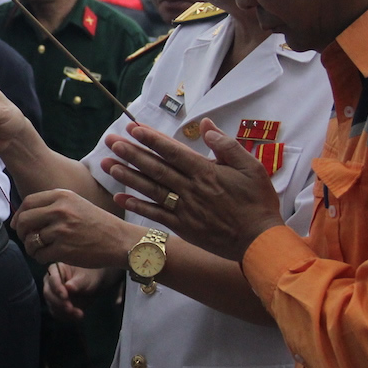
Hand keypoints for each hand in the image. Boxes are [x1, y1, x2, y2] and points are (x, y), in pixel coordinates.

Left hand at [12, 188, 142, 268]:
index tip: (19, 225)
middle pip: (24, 221)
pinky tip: (50, 256)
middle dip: (21, 232)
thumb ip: (51, 206)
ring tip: (41, 249)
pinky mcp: (63, 249)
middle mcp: (60, 211)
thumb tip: (22, 218)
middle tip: (27, 239)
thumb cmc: (96, 223)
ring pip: (30, 240)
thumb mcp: (75, 204)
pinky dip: (41, 258)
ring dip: (32, 248)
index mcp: (62, 196)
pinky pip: (39, 255)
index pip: (28, 202)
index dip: (19, 216)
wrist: (119, 240)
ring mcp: (61, 230)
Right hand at [42, 262, 119, 322]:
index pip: (52, 279)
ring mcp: (52, 295)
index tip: (65, 296)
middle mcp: (50, 283)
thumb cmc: (89, 276)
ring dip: (64, 312)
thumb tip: (68, 287)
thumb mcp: (86, 278)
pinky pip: (57, 313)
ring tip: (79, 313)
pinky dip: (67, 317)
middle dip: (59, 303)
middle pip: (48, 293)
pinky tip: (78, 316)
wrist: (92, 286)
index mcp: (55, 270)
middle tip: (70, 308)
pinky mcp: (56, 306)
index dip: (57, 288)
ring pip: (52, 305)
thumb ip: (78, 283)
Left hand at [102, 118, 284, 261]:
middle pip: (155, 167)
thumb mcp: (251, 167)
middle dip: (131, 153)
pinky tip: (120, 198)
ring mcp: (184, 208)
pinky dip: (136, 206)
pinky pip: (155, 214)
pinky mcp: (182, 226)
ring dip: (127, 176)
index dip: (151, 138)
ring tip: (108, 164)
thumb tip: (206, 126)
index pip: (172, 151)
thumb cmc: (257, 202)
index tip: (133, 128)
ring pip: (150, 189)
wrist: (259, 241)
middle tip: (111, 141)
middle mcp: (190, 188)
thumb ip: (227, 145)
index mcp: (206, 171)